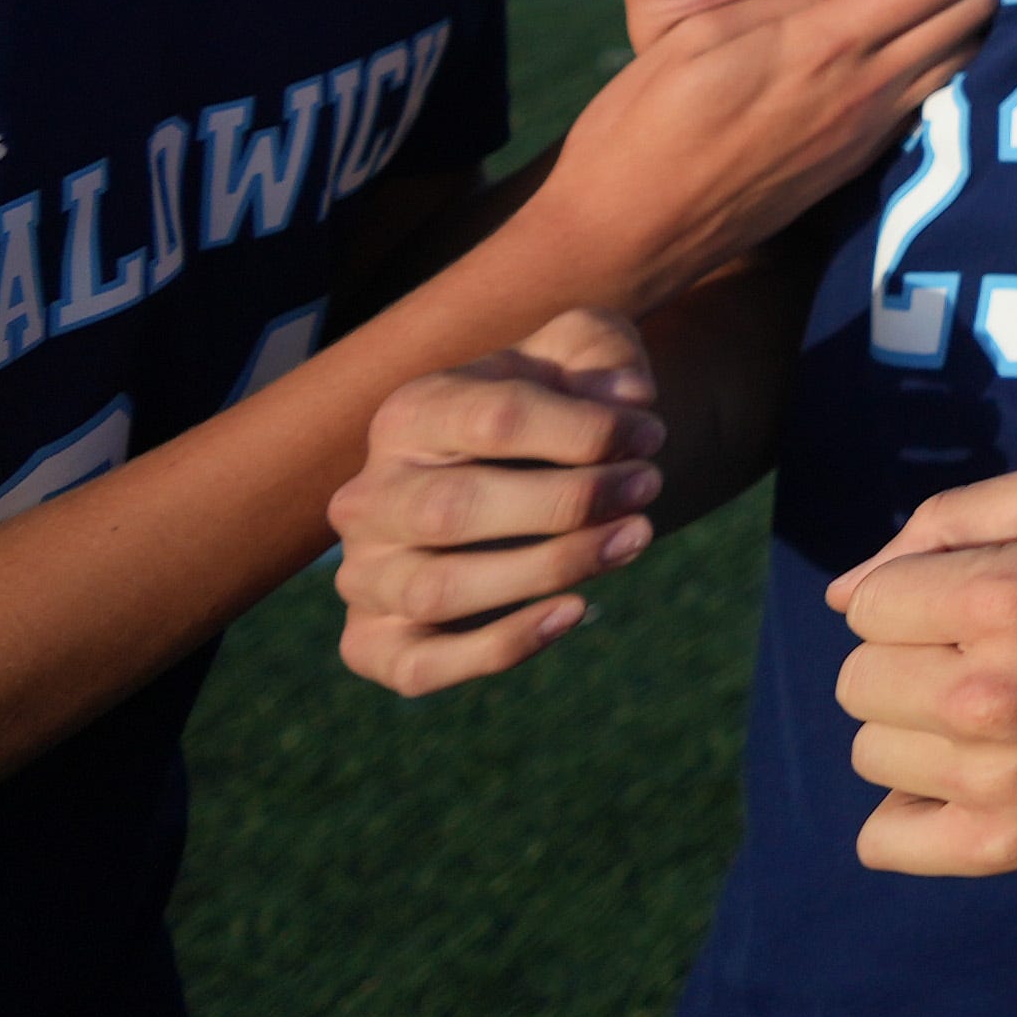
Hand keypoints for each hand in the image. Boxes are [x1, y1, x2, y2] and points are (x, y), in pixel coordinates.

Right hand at [329, 315, 667, 697]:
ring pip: (438, 590)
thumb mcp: (581, 351)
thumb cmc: (554, 405)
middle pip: (454, 510)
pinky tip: (575, 612)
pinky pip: (418, 665)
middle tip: (649, 487)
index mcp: (411, 413)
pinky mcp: (373, 641)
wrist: (524, 473)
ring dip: (550, 569)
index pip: (491, 419)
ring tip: (634, 538)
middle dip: (570, 503)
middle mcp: (369, 496)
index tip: (653, 433)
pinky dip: (498, 648)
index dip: (585, 430)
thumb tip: (627, 400)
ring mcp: (363, 574)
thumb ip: (602, 356)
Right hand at [534, 0, 993, 308]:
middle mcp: (866, 93)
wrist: (627, 231)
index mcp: (827, 47)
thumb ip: (794, 0)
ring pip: (963, 58)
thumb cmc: (644, 122)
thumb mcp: (705, 35)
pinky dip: (929, 61)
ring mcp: (868, 134)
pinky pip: (927, 97)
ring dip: (951, 17)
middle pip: (976, 16)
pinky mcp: (857, 163)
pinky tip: (882, 46)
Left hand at [829, 453, 1016, 875]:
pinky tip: (970, 768)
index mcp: (1000, 597)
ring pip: (873, 753)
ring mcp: (1005, 779)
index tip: (990, 589)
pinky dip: (910, 808)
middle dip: (914, 654)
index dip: (924, 588)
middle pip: (858, 682)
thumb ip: (944, 521)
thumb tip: (844, 596)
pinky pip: (888, 840)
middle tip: (997, 646)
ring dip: (919, 724)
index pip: (867, 606)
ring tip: (1001, 703)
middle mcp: (991, 695)